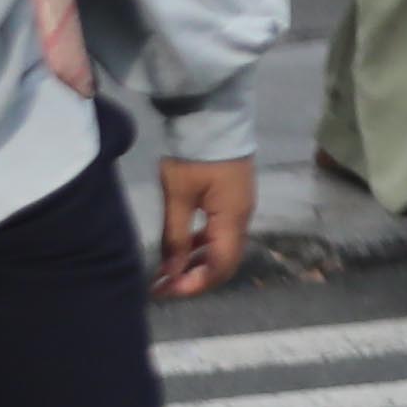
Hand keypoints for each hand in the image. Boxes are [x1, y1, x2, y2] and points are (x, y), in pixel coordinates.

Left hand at [153, 158, 255, 298]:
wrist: (212, 115)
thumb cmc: (194, 156)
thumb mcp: (178, 197)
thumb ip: (175, 237)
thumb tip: (171, 272)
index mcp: (232, 219)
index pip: (220, 267)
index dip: (195, 284)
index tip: (166, 290)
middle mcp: (243, 218)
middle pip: (225, 262)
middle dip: (194, 278)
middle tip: (163, 285)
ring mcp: (240, 208)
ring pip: (222, 248)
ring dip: (197, 263)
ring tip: (167, 270)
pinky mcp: (233, 198)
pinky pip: (221, 232)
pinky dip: (202, 245)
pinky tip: (182, 246)